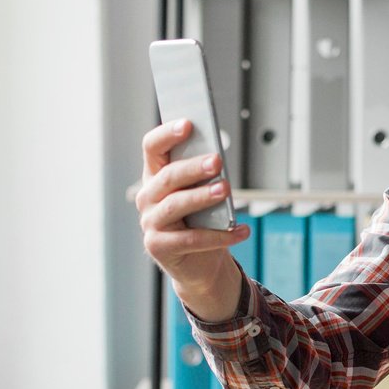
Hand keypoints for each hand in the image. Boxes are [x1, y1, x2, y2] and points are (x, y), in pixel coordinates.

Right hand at [137, 119, 249, 320]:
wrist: (199, 264)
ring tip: (225, 190)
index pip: (152, 148)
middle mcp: (147, 197)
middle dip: (193, 167)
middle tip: (216, 161)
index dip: (167, 134)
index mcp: (155, 176)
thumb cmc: (202, 221)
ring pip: (175, 205)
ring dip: (201, 196)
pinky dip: (219, 236)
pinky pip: (190, 238)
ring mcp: (150, 223)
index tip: (188, 124)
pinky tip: (241, 231)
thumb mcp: (203, 194)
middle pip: (167, 176)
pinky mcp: (158, 247)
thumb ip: (204, 177)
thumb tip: (217, 161)